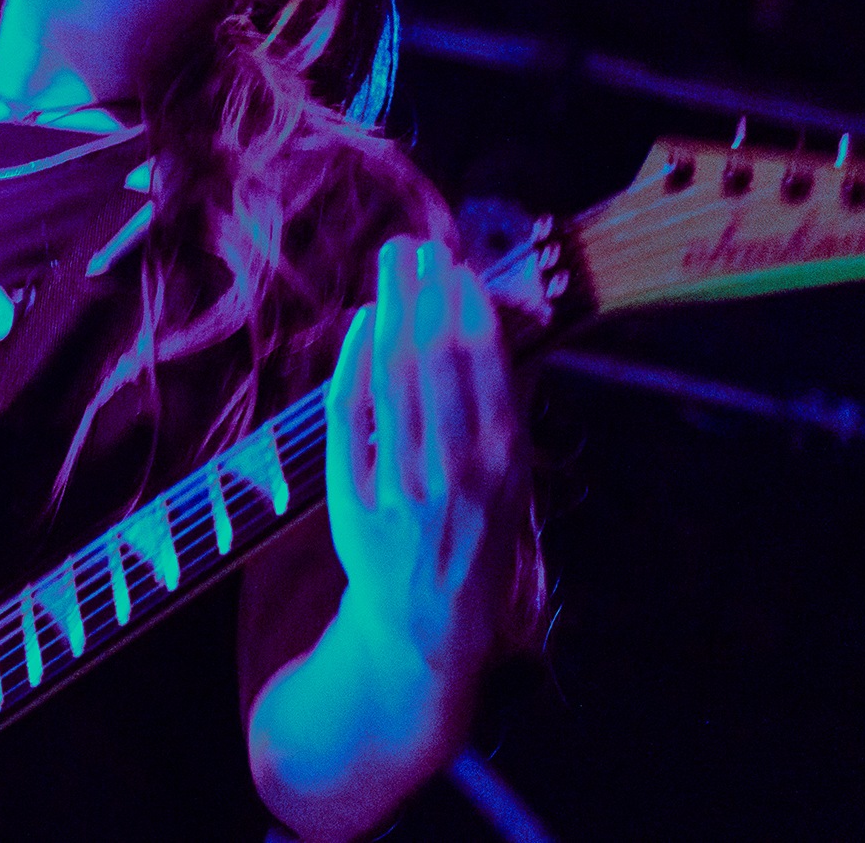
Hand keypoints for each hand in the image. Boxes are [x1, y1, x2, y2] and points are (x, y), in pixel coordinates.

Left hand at [321, 237, 521, 674]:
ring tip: (390, 263)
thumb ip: (505, 409)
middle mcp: (455, 469)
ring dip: (392, 311)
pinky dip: (355, 362)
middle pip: (435, 360)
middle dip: (425, 293)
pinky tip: (363, 322)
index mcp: (503, 460)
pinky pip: (351, 416)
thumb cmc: (474, 534)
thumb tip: (506, 327)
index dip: (467, 307)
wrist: (428, 619)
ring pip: (393, 379)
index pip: (484, 365)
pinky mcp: (354, 494)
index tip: (455, 264)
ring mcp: (401, 482)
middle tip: (413, 245)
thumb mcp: (513, 481)